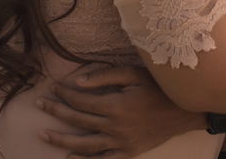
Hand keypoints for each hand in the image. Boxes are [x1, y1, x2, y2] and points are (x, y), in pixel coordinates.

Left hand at [36, 65, 204, 157]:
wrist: (185, 111)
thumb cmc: (160, 88)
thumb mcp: (135, 74)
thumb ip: (105, 77)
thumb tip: (78, 81)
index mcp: (115, 105)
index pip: (81, 100)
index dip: (64, 94)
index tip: (52, 88)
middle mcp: (115, 126)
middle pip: (78, 120)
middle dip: (56, 111)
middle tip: (39, 104)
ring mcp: (121, 143)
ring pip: (84, 144)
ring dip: (62, 140)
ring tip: (44, 135)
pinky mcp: (128, 152)